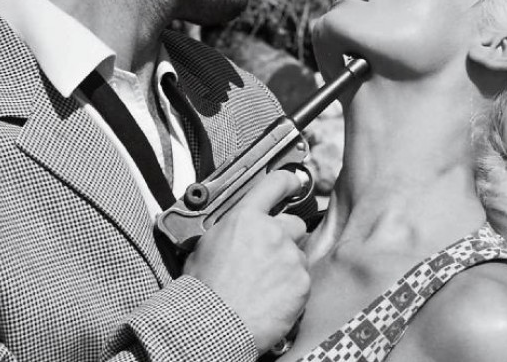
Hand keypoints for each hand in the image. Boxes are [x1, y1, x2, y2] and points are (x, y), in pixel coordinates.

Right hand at [183, 170, 309, 354]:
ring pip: (298, 255)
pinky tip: (272, 299)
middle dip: (285, 238)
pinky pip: (303, 280)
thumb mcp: (205, 246)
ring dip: (287, 266)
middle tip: (267, 258)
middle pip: (294, 224)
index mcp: (245, 218)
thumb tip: (232, 232)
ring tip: (264, 285)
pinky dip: (292, 289)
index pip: (274, 184)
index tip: (293, 183)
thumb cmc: (204, 290)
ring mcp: (289, 256)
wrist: (214, 324)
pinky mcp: (302, 282)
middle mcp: (272, 231)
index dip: (287, 181)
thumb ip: (229, 231)